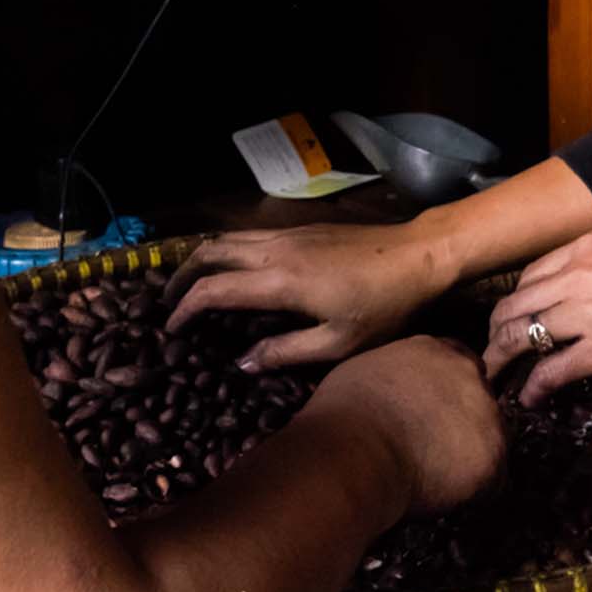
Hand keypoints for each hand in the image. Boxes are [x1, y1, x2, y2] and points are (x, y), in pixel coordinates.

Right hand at [165, 222, 445, 369]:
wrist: (422, 254)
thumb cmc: (386, 305)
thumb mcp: (339, 343)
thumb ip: (285, 352)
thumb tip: (240, 362)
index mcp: (281, 280)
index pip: (214, 290)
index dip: (185, 310)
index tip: (171, 331)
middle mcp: (277, 250)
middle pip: (211, 253)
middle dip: (182, 277)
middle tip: (168, 305)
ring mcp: (290, 234)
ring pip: (229, 238)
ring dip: (203, 260)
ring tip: (192, 286)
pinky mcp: (304, 228)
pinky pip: (250, 236)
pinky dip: (228, 252)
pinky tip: (234, 272)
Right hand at [306, 336, 505, 515]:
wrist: (351, 453)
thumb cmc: (341, 416)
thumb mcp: (363, 372)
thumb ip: (391, 373)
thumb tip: (386, 390)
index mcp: (438, 352)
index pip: (461, 366)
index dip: (449, 394)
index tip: (435, 414)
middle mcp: (470, 376)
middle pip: (481, 401)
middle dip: (464, 424)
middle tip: (432, 449)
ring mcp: (486, 416)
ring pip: (493, 440)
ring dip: (470, 458)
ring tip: (433, 477)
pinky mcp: (492, 457)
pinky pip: (493, 482)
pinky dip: (473, 494)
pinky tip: (443, 498)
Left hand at [482, 229, 591, 405]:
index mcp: (587, 247)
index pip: (531, 276)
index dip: (516, 303)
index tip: (514, 321)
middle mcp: (578, 274)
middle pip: (514, 305)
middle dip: (495, 333)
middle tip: (491, 354)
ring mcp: (588, 311)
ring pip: (521, 335)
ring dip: (501, 360)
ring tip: (495, 379)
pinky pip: (551, 369)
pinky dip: (533, 386)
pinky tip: (530, 398)